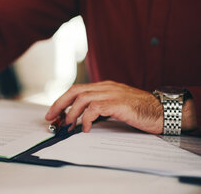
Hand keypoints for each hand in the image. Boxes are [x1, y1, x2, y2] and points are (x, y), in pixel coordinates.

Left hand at [45, 81, 162, 133]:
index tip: (53, 113)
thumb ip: (100, 107)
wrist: (163, 111)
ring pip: (82, 99)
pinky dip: (87, 118)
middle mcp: (106, 87)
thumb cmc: (140, 110)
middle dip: (60, 104)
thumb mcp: (116, 106)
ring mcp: (112, 94)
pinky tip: (86, 128)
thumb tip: (81, 119)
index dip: (62, 100)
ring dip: (71, 113)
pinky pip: (95, 108)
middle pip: (75, 91)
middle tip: (51, 118)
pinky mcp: (118, 103)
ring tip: (68, 126)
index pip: (77, 89)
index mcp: (104, 86)